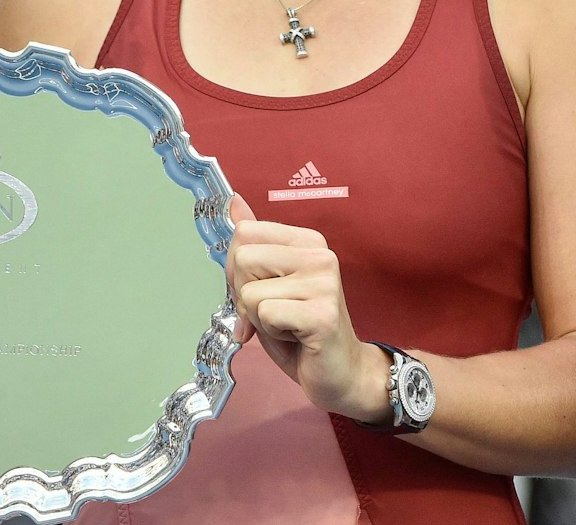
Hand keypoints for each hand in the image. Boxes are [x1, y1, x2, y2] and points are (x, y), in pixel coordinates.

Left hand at [224, 195, 389, 422]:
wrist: (340, 373)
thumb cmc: (301, 331)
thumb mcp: (271, 282)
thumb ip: (255, 244)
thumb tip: (234, 202)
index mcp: (308, 241)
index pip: (244, 233)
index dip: (237, 269)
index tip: (260, 290)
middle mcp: (320, 255)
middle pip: (242, 259)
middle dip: (243, 294)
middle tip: (272, 313)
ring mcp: (324, 283)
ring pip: (249, 292)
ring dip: (257, 318)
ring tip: (286, 325)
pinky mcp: (321, 314)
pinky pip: (264, 314)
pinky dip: (269, 333)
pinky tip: (295, 337)